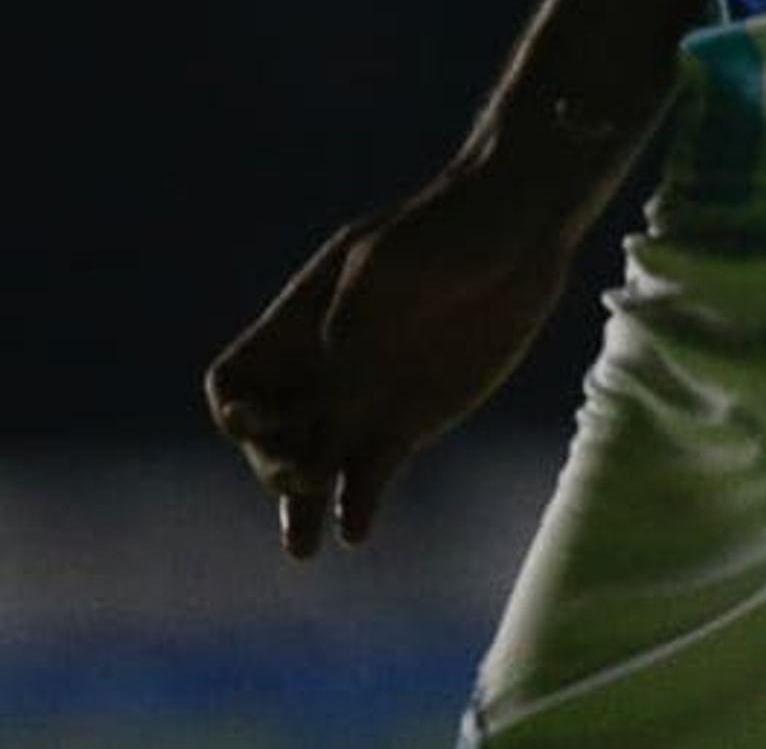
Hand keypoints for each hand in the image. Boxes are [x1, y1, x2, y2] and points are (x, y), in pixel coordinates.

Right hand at [203, 168, 578, 557]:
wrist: (519, 238)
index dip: (235, 407)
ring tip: (304, 549)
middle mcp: (322, 374)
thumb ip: (357, 304)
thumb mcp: (395, 254)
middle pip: (265, 439)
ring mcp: (363, 403)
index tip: (252, 418)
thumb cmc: (450, 228)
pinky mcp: (408, 425)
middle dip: (271, 464)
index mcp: (299, 326)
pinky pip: (370, 478)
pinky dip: (359, 507)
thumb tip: (332, 358)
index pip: (235, 382)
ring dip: (300, 511)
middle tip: (304, 477)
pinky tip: (357, 532)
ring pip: (311, 471)